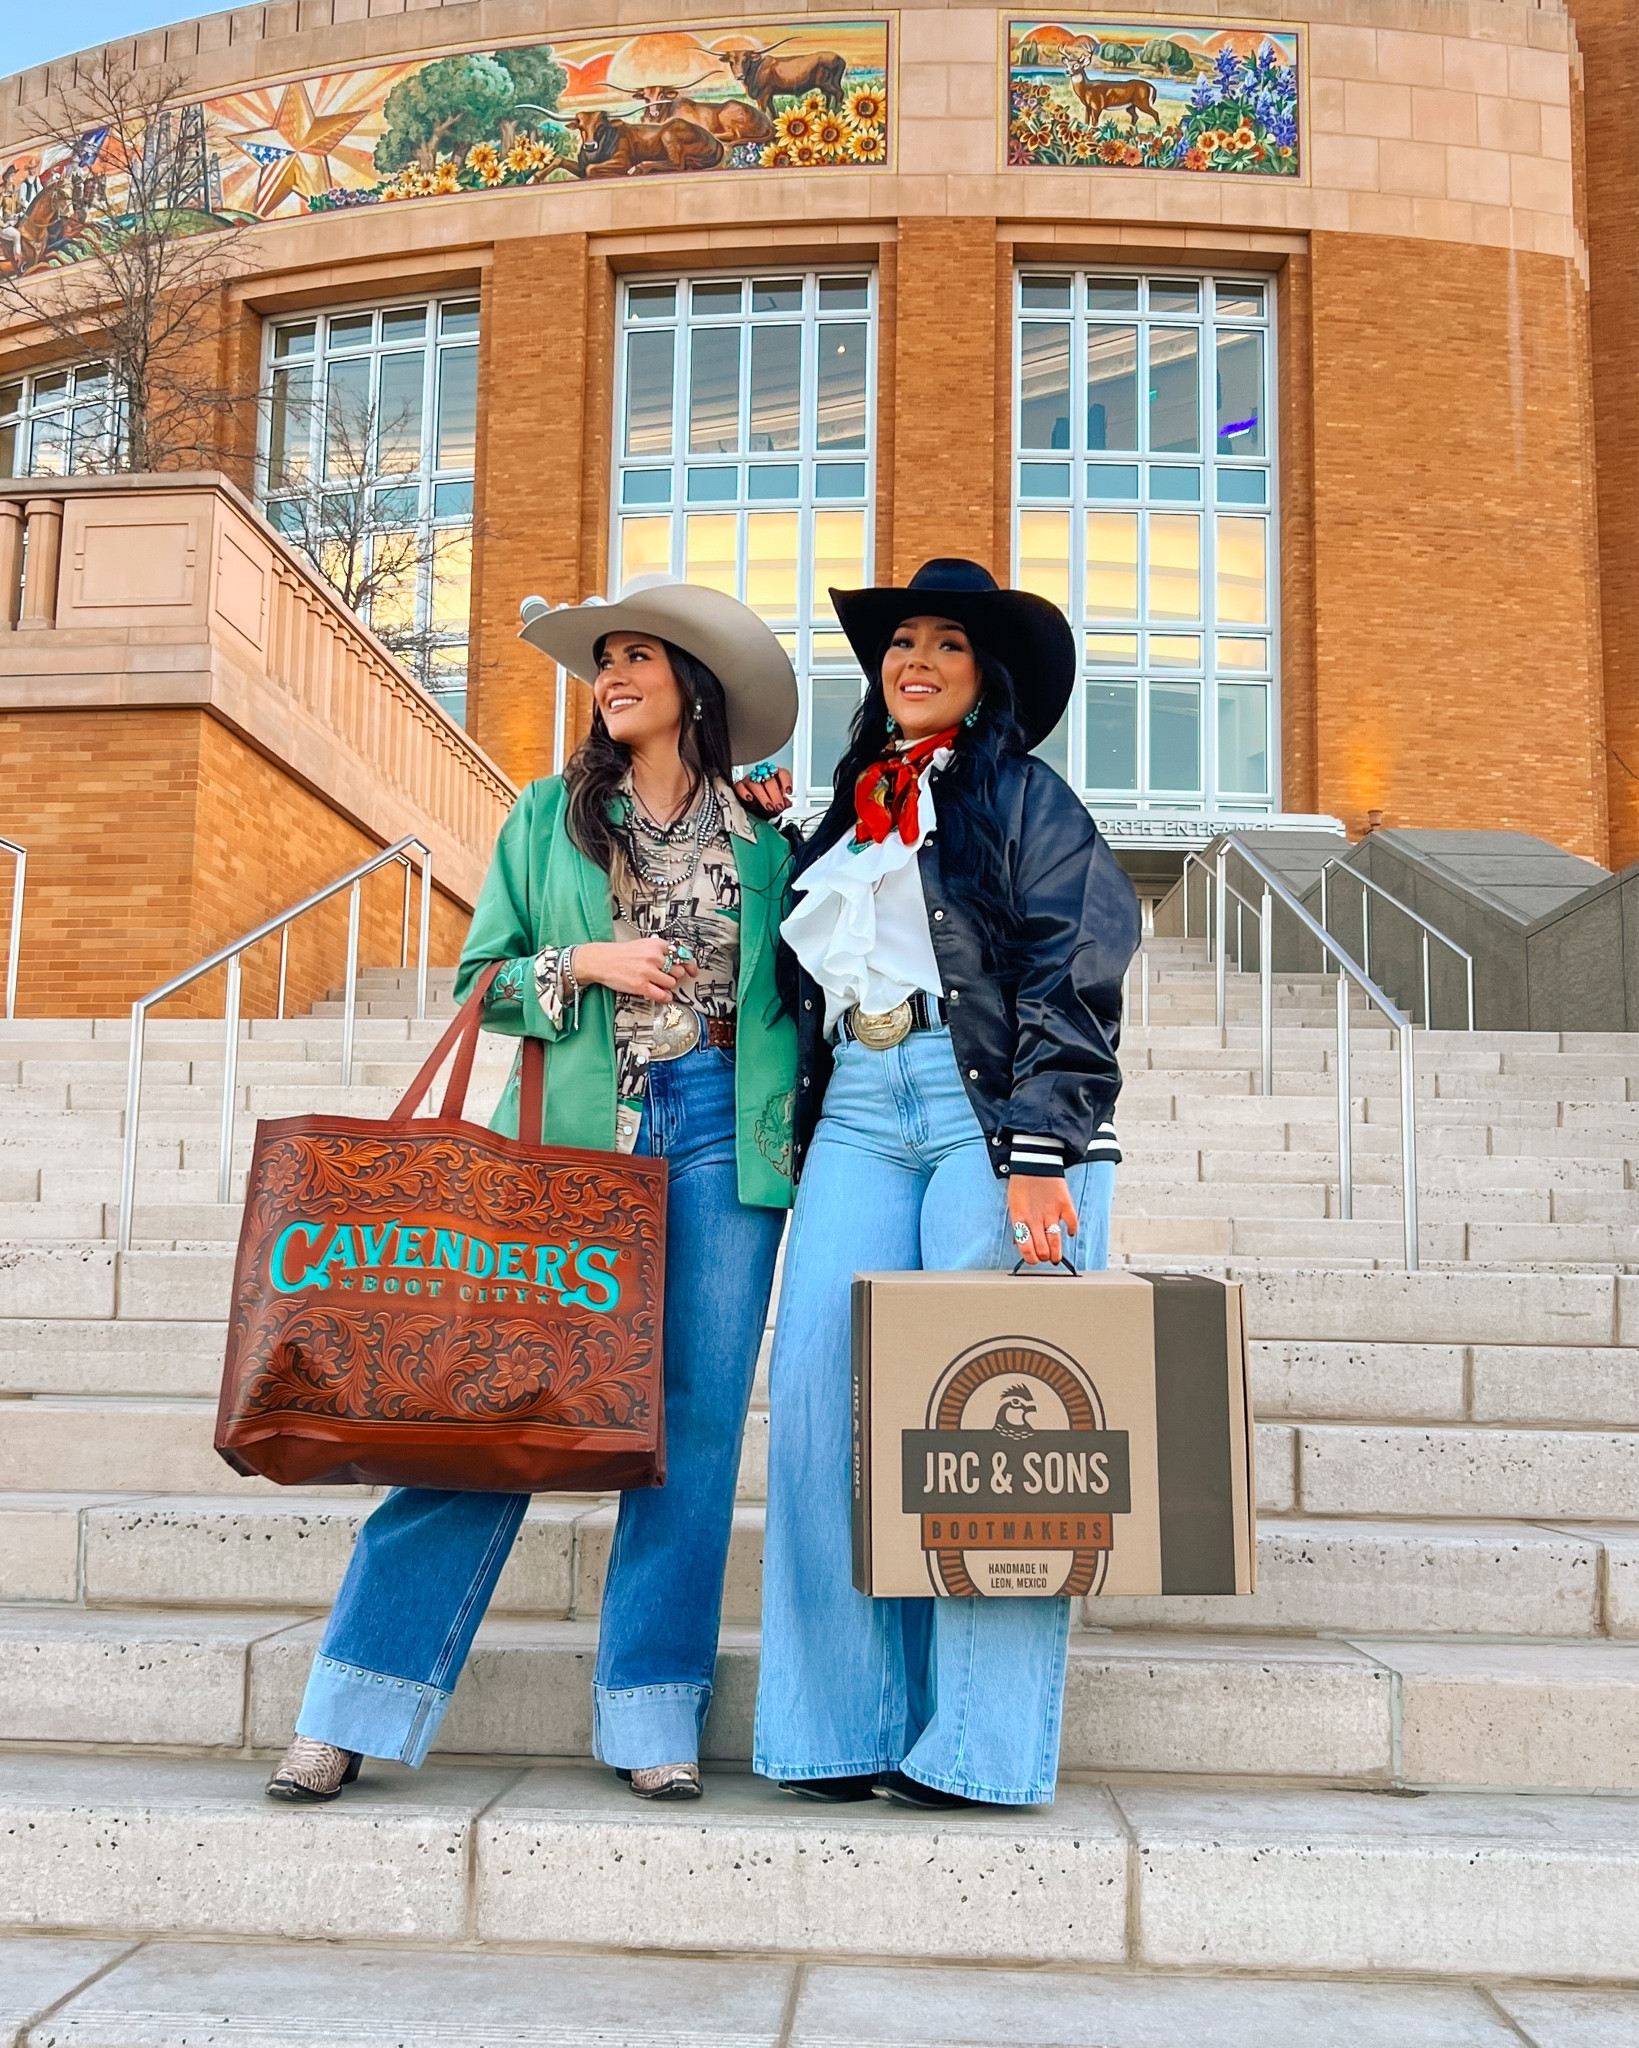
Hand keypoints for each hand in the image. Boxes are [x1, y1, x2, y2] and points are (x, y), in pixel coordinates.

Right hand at [572, 938, 699, 1004]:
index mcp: (656, 945)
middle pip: (678, 971)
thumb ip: (660, 951)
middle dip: (673, 976)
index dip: (689, 964)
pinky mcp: (641, 986)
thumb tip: (679, 960)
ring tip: (657, 984)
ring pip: (671, 983)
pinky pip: (662, 995)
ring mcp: (648, 972)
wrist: (600, 960)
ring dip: (667, 986)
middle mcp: (654, 957)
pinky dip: (665, 997)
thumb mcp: (642, 945)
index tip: (692, 970)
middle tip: (664, 977)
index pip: (681, 954)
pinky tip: (662, 996)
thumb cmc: (621, 954)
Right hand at [735, 765, 793, 815]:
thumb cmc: (766, 801)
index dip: (786, 781)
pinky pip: (740, 786)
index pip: (782, 773)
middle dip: (775, 794)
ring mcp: (750, 779)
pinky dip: (745, 792)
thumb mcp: (776, 802)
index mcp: (774, 776)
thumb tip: (788, 803)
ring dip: (763, 796)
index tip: (788, 792)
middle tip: (778, 806)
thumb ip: (783, 802)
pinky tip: (750, 799)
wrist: (751, 806)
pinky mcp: (739, 785)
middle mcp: (762, 775)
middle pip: (768, 778)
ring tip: (768, 807)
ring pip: (755, 783)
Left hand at [1009, 1175, 1077, 1266]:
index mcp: (1020, 1219)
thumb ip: (1018, 1224)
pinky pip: (1072, 1223)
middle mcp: (1035, 1219)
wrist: (1034, 1162)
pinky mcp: (1064, 1205)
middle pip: (1042, 1249)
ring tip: (1056, 1257)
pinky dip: (1072, 1230)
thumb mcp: (1013, 1205)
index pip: (1026, 1248)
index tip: (1033, 1260)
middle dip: (1043, 1257)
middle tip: (1046, 1258)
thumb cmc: (1021, 1184)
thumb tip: (1019, 1241)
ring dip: (1056, 1253)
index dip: (1030, 1258)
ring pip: (1055, 1242)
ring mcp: (1051, 1212)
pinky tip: (1070, 1233)